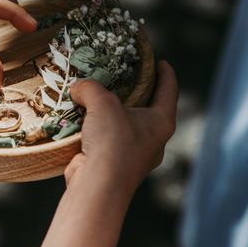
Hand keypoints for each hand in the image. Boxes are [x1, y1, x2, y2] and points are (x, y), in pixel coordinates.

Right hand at [65, 60, 177, 190]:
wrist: (97, 184)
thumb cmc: (112, 141)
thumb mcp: (103, 104)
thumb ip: (91, 89)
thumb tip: (78, 87)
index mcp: (162, 123)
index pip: (169, 92)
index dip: (166, 74)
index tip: (162, 63)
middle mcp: (152, 141)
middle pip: (147, 111)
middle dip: (136, 95)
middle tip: (124, 79)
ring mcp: (133, 156)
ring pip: (124, 128)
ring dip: (111, 115)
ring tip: (96, 99)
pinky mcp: (112, 166)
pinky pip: (105, 142)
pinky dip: (95, 131)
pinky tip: (82, 122)